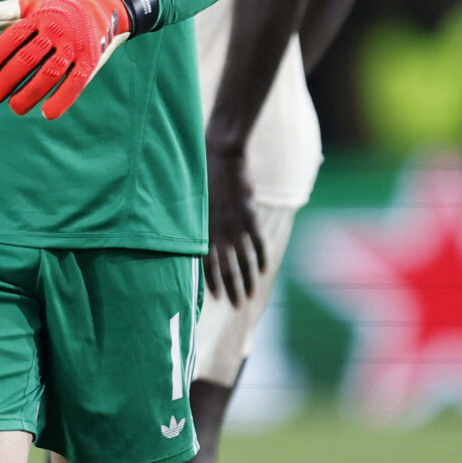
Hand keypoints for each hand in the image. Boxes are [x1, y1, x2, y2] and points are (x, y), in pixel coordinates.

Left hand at [0, 0, 153, 118]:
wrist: (107, 10)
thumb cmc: (60, 12)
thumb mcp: (33, 7)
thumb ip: (3, 14)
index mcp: (40, 17)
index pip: (12, 38)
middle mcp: (57, 29)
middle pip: (28, 58)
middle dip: (6, 80)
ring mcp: (75, 46)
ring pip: (49, 73)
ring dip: (29, 94)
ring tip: (14, 108)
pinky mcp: (91, 60)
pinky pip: (76, 82)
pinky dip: (62, 99)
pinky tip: (47, 114)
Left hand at [204, 144, 264, 305]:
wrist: (221, 156)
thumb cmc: (204, 178)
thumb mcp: (196, 204)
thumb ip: (200, 225)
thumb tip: (199, 242)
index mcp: (202, 230)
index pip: (206, 264)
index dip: (212, 282)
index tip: (217, 298)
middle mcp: (217, 231)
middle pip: (226, 268)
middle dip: (233, 289)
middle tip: (238, 306)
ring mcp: (234, 225)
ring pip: (243, 259)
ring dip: (249, 279)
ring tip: (252, 295)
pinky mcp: (249, 216)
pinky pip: (257, 242)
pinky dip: (262, 257)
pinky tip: (265, 270)